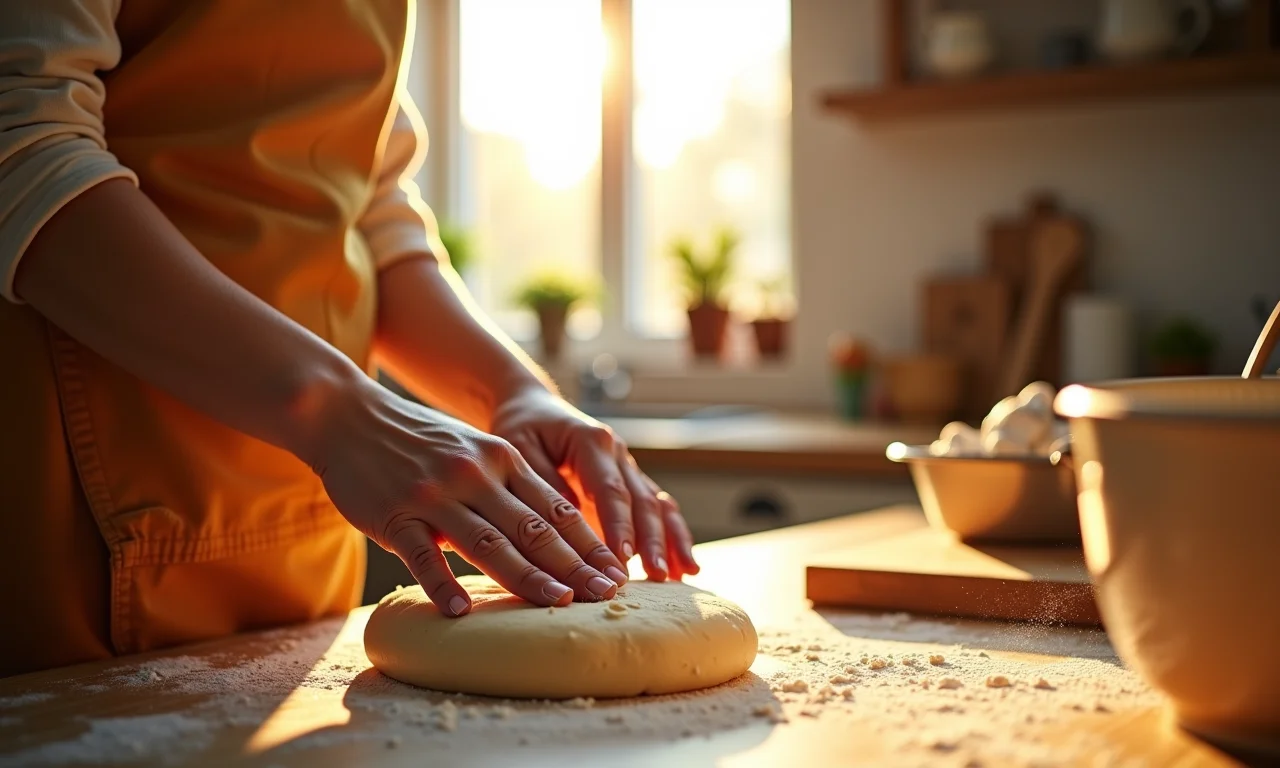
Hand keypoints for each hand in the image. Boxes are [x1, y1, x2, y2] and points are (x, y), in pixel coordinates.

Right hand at [306, 378, 628, 615]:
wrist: (348, 416)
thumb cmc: (418, 439)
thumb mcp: (474, 449)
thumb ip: (509, 485)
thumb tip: (552, 533)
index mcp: (501, 459)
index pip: (557, 508)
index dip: (590, 543)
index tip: (618, 572)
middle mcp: (475, 475)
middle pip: (534, 528)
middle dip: (575, 565)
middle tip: (608, 596)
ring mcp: (435, 495)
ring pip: (490, 542)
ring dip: (528, 576)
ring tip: (559, 603)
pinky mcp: (394, 515)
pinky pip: (424, 555)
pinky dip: (444, 583)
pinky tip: (462, 610)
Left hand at [489, 389, 698, 580]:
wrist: (531, 406)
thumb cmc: (521, 427)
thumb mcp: (518, 447)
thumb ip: (544, 482)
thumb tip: (569, 523)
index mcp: (591, 442)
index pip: (610, 490)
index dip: (619, 526)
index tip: (624, 558)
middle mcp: (616, 453)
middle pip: (642, 500)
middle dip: (653, 540)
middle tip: (657, 576)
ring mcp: (626, 467)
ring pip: (657, 504)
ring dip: (671, 540)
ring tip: (682, 574)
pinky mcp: (628, 482)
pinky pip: (655, 509)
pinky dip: (670, 536)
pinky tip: (683, 565)